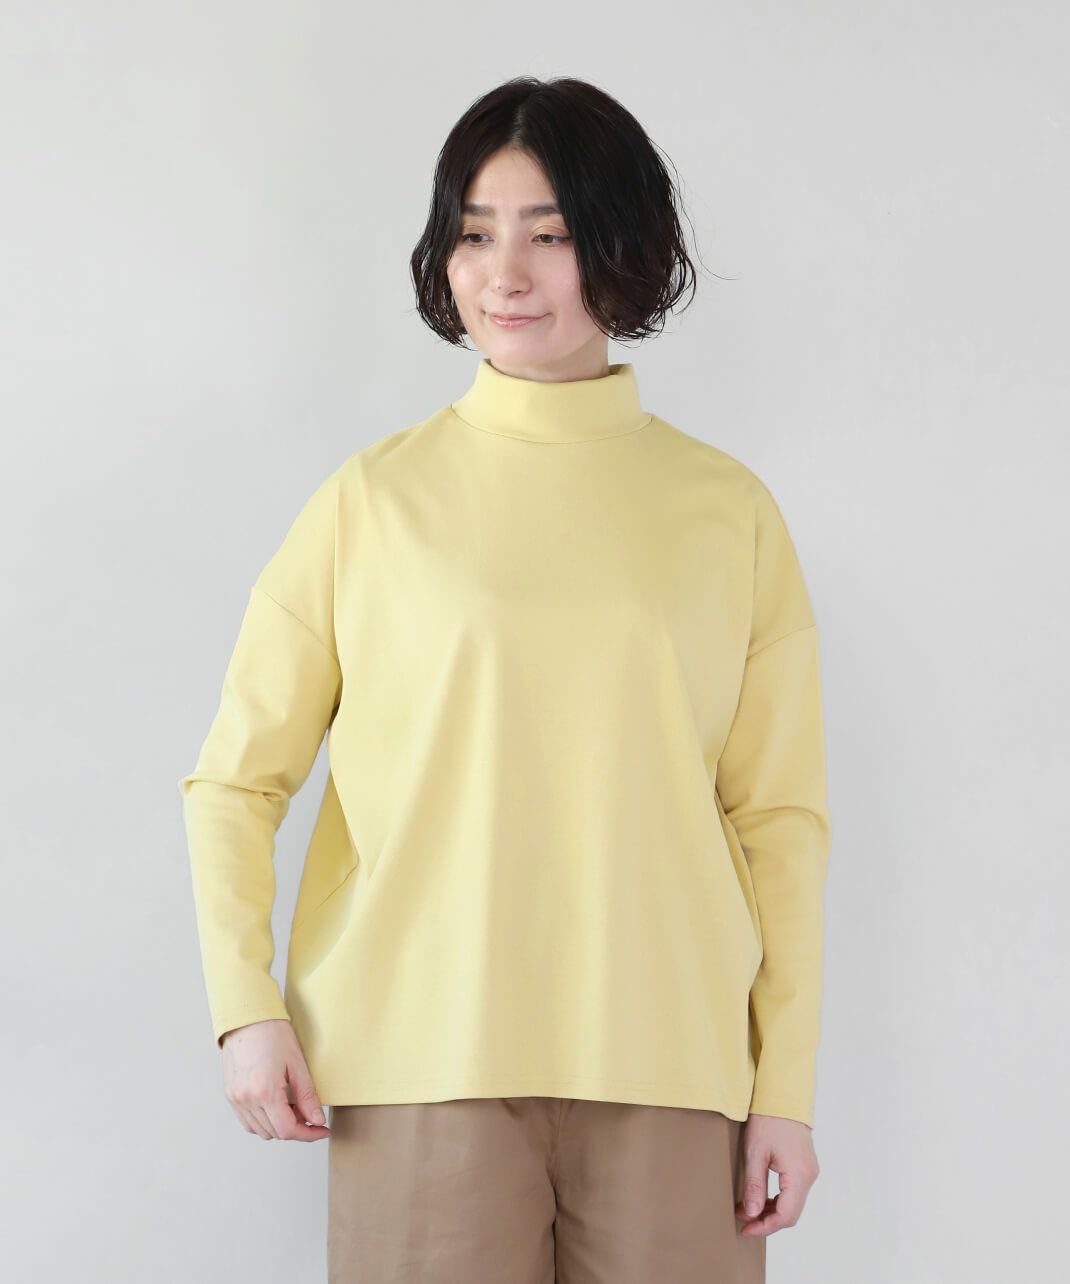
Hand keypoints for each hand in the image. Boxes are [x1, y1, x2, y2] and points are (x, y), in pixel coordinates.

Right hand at [220, 1019, 331, 1140]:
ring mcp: (236, 1099)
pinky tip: (276, 1106)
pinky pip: (248, 1121)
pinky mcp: (230, 1095)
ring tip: (293, 1107)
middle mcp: (246, 1100)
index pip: (287, 1130)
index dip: (308, 1134)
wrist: (247, 1018)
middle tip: (310, 1112)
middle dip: (296, 1128)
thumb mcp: (297, 1064)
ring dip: (279, 1126)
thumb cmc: (273, 1034)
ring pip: (260, 1130)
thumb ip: (307, 1096)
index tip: (322, 1130)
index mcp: (265, 1092)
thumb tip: (317, 1120)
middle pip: (274, 1133)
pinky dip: (263, 1121)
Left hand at [735, 1113, 819, 1235]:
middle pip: (791, 1213)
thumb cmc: (768, 1119)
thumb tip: (752, 1214)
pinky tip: (761, 1197)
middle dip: (767, 1221)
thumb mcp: (755, 1153)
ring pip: (793, 1203)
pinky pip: (794, 1191)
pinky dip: (778, 1199)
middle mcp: (809, 1176)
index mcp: (799, 1175)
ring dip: (772, 1210)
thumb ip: (755, 1185)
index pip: (786, 1216)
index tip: (746, 1228)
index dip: (765, 1227)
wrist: (782, 1095)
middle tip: (743, 1221)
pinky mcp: (805, 1165)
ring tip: (748, 1210)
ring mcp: (809, 1170)